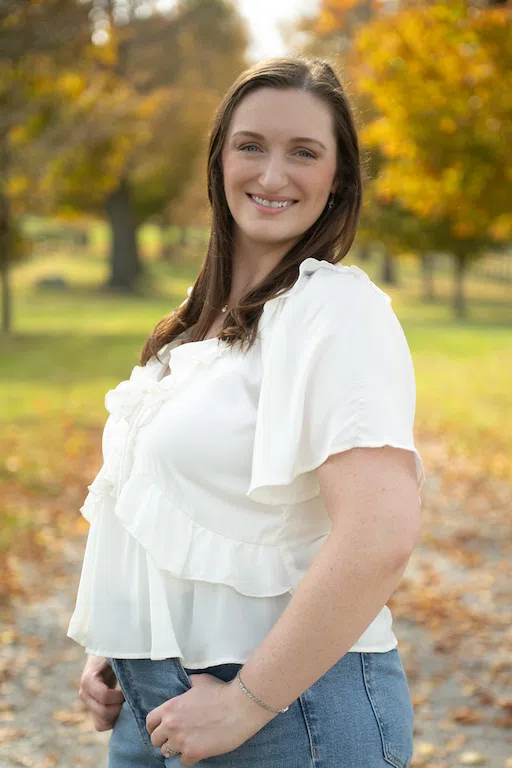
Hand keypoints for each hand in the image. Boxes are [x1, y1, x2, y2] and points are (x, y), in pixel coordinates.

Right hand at [79, 655, 124, 731]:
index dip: (119, 695)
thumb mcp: (115, 652)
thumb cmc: (112, 653)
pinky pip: (100, 725)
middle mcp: (84, 694)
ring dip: (117, 716)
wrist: (103, 656)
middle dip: (120, 707)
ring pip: (101, 723)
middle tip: (129, 696)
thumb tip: (133, 659)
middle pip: (104, 713)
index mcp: (88, 679)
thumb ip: (120, 658)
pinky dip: (113, 721)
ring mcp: (88, 704)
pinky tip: (122, 708)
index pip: (104, 696)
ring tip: (126, 702)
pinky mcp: (92, 710)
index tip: (128, 688)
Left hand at [146, 671, 275, 765]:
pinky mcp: (193, 753)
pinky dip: (189, 757)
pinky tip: (197, 750)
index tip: (160, 729)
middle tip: (175, 737)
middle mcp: (171, 725)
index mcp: (170, 707)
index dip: (154, 726)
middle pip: (155, 740)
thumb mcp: (199, 682)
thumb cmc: (221, 692)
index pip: (150, 722)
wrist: (239, 706)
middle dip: (164, 739)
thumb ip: (188, 685)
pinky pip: (182, 762)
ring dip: (175, 749)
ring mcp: (181, 741)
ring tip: (186, 744)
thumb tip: (186, 684)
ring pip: (166, 752)